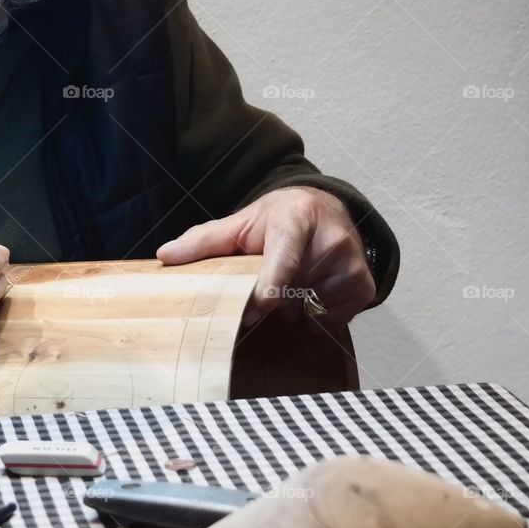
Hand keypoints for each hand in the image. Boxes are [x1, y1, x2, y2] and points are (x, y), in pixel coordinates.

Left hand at [156, 187, 374, 326]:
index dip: (271, 286)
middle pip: (291, 292)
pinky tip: (313, 290)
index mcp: (295, 220)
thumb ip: (203, 241)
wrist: (326, 209)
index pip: (284, 258)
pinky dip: (316, 313)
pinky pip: (331, 318)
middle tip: (264, 287)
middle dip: (270, 300)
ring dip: (293, 307)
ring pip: (308, 308)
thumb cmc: (277, 220)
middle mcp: (331, 239)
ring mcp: (352, 263)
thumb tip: (164, 255)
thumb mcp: (241, 224)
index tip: (259, 307)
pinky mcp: (364, 285)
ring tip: (295, 280)